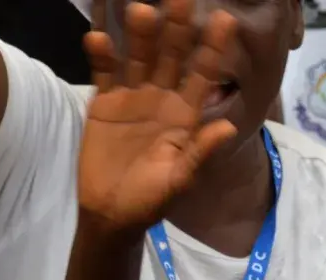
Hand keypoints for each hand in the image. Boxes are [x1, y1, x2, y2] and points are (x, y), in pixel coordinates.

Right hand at [77, 0, 239, 233]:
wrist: (113, 213)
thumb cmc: (151, 199)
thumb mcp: (179, 180)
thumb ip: (200, 152)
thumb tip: (228, 129)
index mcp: (187, 115)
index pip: (203, 75)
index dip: (213, 49)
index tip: (226, 20)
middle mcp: (163, 98)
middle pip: (172, 56)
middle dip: (178, 28)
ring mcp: (133, 96)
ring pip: (139, 57)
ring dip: (140, 34)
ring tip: (141, 10)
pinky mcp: (105, 101)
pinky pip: (105, 73)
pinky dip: (102, 56)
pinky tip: (97, 38)